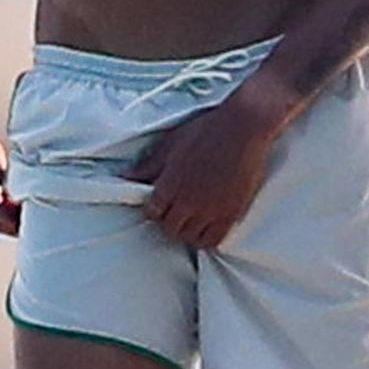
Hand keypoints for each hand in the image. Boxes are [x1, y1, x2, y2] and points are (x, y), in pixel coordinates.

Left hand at [123, 97, 281, 248]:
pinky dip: (207, 238)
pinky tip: (209, 226)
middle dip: (171, 220)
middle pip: (169, 228)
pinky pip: (212, 241)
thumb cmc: (207, 130)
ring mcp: (209, 210)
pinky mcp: (230, 214)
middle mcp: (186, 201)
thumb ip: (148, 165)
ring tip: (194, 218)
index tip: (163, 203)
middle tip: (179, 210)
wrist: (244, 127)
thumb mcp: (172, 143)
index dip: (156, 208)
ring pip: (189, 237)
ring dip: (188, 230)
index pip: (152, 212)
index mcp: (169, 184)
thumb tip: (124, 177)